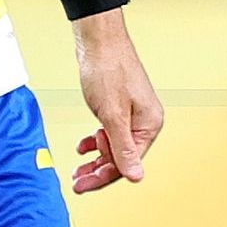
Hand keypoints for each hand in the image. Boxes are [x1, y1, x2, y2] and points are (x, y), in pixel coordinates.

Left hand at [68, 8, 163, 191]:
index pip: (128, 162)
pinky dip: (96, 141)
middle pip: (121, 157)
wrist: (99, 41)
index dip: (104, 176)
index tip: (84, 185)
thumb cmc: (109, 69)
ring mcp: (132, 114)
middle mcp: (144, 121)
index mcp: (149, 125)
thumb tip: (136, 175)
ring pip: (114, 146)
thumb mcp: (113, 115)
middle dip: (98, 170)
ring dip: (96, 157)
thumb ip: (122, 148)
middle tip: (77, 180)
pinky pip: (110, 133)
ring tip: (79, 168)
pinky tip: (84, 145)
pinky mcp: (120, 108)